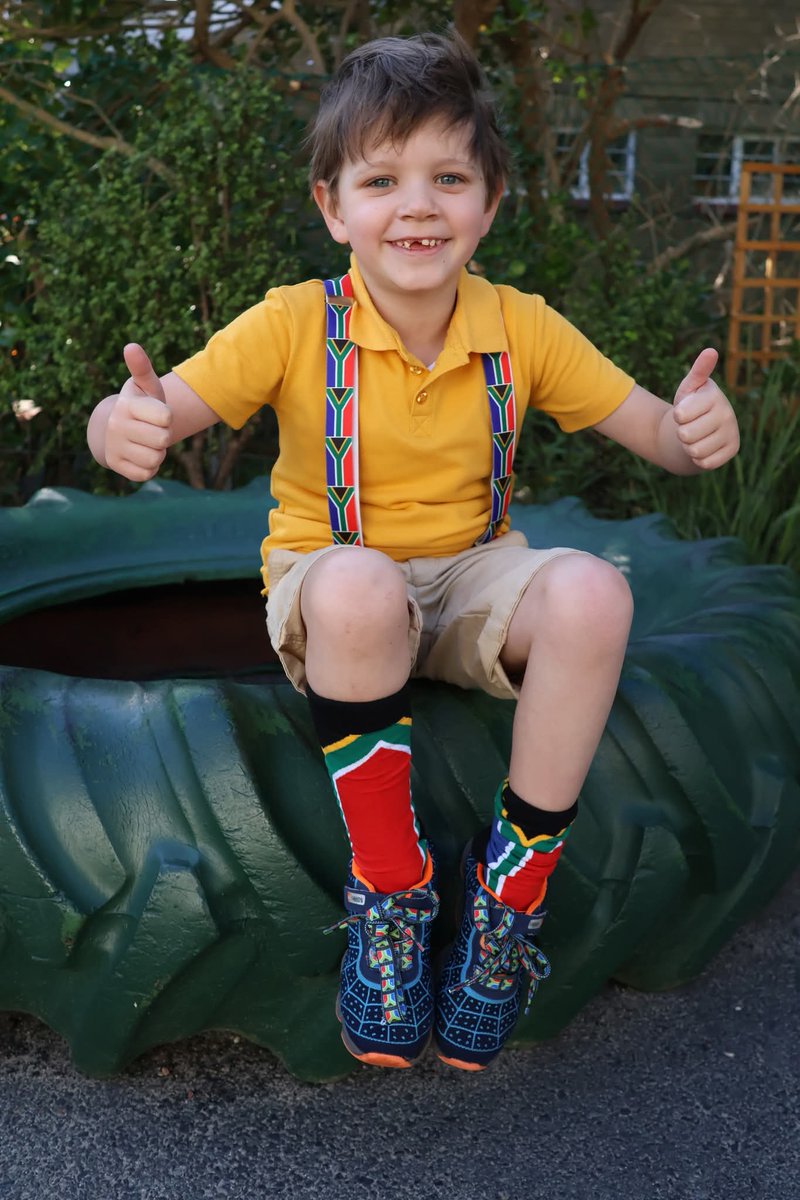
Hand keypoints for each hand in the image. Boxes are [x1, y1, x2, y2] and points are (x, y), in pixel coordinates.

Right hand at [105, 344, 172, 481]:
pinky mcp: (116, 465)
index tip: (157, 414)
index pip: (166, 417)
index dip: (167, 417)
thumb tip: (131, 346)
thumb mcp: (144, 386)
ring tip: (147, 442)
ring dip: (158, 453)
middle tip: (152, 430)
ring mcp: (114, 446)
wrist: (116, 430)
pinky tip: (141, 455)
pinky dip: (150, 467)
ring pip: (156, 458)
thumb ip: (142, 368)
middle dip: (164, 436)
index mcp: (126, 405)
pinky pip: (147, 473)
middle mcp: (116, 425)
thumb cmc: (141, 405)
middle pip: (163, 440)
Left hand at [672, 348, 739, 470]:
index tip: (684, 411)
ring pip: (694, 451)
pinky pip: (704, 463)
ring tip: (695, 437)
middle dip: (681, 433)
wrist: (700, 429)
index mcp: (714, 396)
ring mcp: (732, 433)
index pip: (680, 415)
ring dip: (688, 447)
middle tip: (689, 426)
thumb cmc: (690, 406)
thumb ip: (698, 371)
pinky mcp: (732, 451)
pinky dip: (698, 459)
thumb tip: (711, 351)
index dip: (677, 416)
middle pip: (686, 435)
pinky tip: (703, 448)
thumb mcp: (689, 388)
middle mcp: (728, 414)